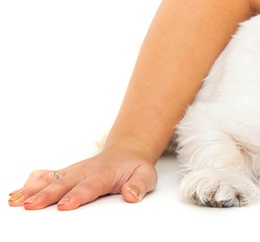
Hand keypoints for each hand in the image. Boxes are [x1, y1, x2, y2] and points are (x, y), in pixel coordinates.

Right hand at [7, 143, 157, 210]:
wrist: (127, 152)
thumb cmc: (135, 167)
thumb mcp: (146, 175)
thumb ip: (140, 185)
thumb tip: (131, 195)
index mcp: (104, 174)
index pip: (89, 187)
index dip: (76, 196)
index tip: (64, 205)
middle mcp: (85, 171)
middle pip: (63, 185)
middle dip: (46, 196)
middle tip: (31, 206)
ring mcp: (73, 172)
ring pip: (51, 181)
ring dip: (32, 190)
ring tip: (15, 200)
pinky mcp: (66, 174)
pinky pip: (47, 177)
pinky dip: (31, 183)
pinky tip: (16, 193)